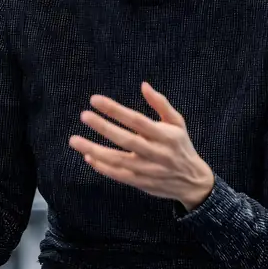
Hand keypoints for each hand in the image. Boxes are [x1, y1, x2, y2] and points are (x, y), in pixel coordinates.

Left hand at [70, 82, 213, 210]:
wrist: (193, 182)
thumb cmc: (180, 146)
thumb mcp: (177, 123)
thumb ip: (161, 103)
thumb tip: (143, 85)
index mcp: (165, 135)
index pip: (136, 120)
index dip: (115, 110)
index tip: (95, 100)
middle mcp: (156, 152)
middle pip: (125, 139)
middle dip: (103, 127)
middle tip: (84, 115)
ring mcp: (147, 170)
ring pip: (118, 160)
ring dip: (94, 150)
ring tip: (74, 140)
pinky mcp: (141, 183)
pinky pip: (118, 175)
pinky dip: (102, 167)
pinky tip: (88, 157)